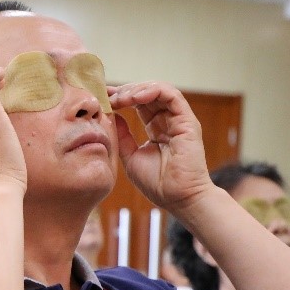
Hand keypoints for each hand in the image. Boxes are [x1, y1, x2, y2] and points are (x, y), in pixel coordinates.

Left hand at [110, 81, 213, 216]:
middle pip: (147, 93)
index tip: (101, 97)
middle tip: (106, 95)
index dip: (120, 97)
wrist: (179, 199)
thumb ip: (122, 137)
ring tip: (119, 98)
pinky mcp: (188, 121)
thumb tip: (110, 116)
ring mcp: (179, 120)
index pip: (139, 103)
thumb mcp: (130, 157)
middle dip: (125, 91)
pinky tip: (134, 98)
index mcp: (156, 128)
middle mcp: (169, 120)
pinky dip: (153, 91)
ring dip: (136, 90)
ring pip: (159, 90)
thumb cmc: (158, 183)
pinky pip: (171, 96)